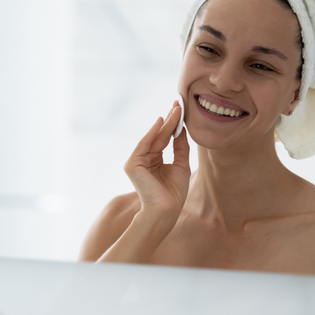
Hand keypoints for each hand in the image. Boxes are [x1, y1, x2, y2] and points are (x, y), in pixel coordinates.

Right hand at [124, 101, 190, 223]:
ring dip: (165, 123)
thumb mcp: (182, 164)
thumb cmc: (174, 193)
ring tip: (175, 109)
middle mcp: (144, 159)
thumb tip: (182, 128)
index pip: (164, 139)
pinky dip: (153, 132)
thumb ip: (180, 146)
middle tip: (178, 103)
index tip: (181, 109)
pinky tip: (162, 121)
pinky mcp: (132, 165)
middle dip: (170, 120)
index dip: (173, 124)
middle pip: (159, 136)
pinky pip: (144, 145)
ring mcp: (137, 162)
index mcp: (154, 160)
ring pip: (153, 138)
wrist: (166, 210)